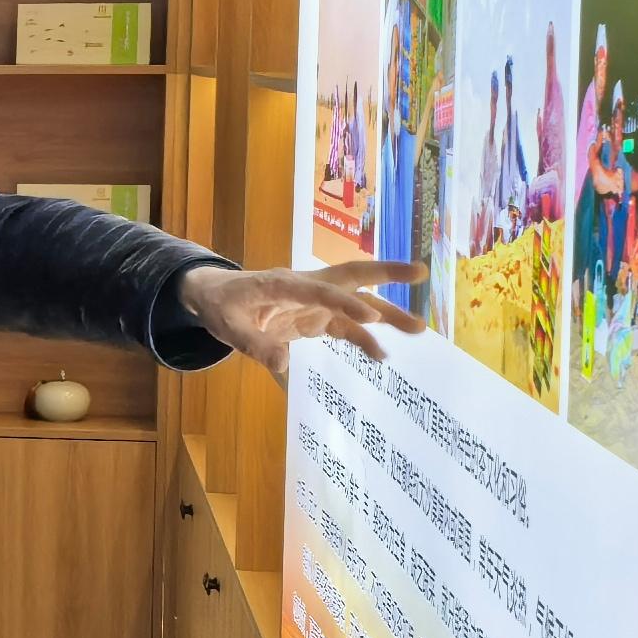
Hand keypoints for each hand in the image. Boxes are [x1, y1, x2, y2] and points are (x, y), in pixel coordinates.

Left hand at [176, 259, 425, 378]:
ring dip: (387, 313)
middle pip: (352, 276)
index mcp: (283, 284)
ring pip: (357, 302)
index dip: (346, 302)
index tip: (370, 316)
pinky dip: (364, 339)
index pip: (320, 290)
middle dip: (388, 274)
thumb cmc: (220, 306)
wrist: (215, 297)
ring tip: (419, 329)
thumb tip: (282, 364)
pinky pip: (346, 327)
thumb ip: (253, 344)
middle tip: (422, 273)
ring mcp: (315, 302)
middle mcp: (307, 287)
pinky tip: (381, 356)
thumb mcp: (226, 327)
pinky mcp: (316, 318)